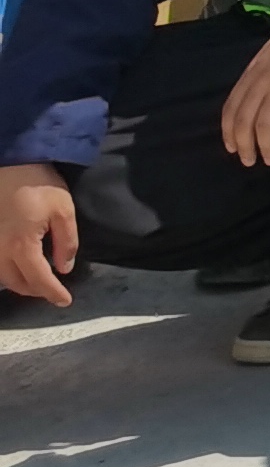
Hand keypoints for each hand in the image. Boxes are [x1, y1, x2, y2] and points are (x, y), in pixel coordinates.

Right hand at [0, 165, 76, 307]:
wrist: (11, 165)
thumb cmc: (40, 185)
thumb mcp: (63, 211)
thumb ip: (66, 242)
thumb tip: (64, 268)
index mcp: (21, 247)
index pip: (39, 280)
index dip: (53, 293)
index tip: (65, 302)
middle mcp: (0, 252)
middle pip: (17, 284)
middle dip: (37, 291)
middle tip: (54, 290)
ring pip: (3, 278)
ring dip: (21, 284)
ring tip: (40, 281)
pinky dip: (9, 273)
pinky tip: (21, 267)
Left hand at [218, 2, 269, 166]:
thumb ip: (259, 73)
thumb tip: (254, 95)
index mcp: (252, 72)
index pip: (231, 107)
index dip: (229, 131)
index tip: (232, 148)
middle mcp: (261, 81)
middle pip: (244, 120)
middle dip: (244, 145)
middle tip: (250, 161)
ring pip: (263, 124)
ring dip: (264, 146)